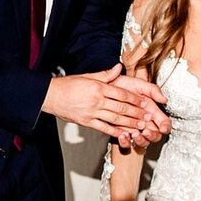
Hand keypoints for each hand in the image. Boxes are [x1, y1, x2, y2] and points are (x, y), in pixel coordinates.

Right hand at [42, 63, 168, 146]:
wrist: (51, 96)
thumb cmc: (69, 86)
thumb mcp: (88, 76)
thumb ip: (105, 74)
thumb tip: (118, 67)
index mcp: (98, 88)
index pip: (122, 94)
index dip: (136, 99)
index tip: (145, 102)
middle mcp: (97, 100)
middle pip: (122, 107)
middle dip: (137, 112)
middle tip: (148, 116)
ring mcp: (92, 112)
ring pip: (115, 118)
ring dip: (130, 123)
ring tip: (141, 126)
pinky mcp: (87, 122)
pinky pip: (104, 128)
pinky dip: (115, 131)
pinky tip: (124, 133)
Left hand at [110, 72, 170, 147]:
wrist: (108, 86)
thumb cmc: (124, 85)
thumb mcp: (140, 84)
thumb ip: (153, 90)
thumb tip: (164, 99)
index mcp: (153, 111)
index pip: (164, 122)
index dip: (165, 127)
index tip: (162, 128)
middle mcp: (145, 122)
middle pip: (156, 135)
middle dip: (152, 136)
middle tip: (146, 131)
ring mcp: (134, 128)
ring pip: (143, 142)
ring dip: (140, 140)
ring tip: (135, 133)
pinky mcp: (122, 133)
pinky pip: (126, 143)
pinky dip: (125, 142)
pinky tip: (123, 135)